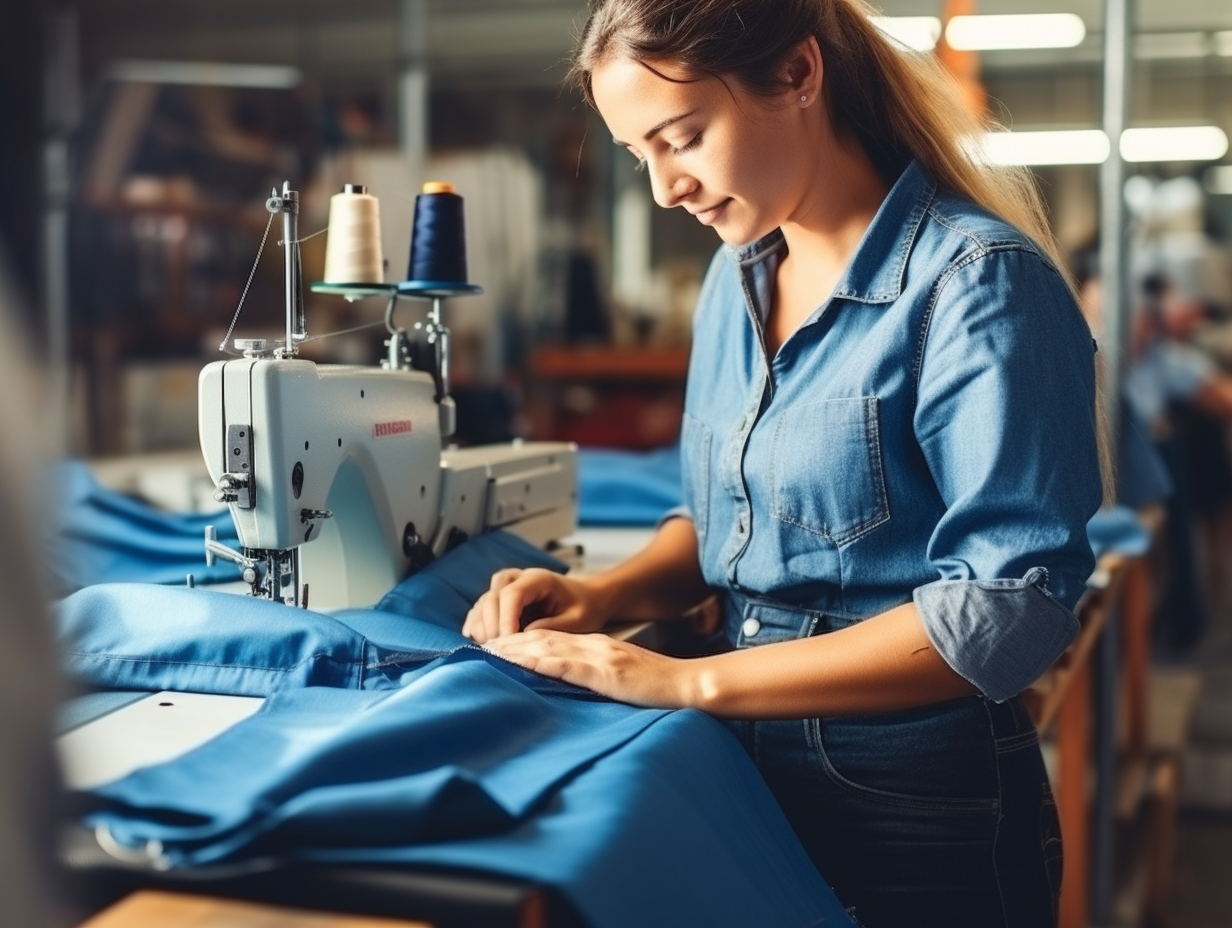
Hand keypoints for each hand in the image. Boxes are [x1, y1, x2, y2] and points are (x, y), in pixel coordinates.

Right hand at [462, 568, 610, 643]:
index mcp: (539, 579)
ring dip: (481, 623)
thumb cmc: (584, 608)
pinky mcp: (502, 599)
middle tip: (495, 649)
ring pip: (484, 600)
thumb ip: (552, 627)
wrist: (587, 598)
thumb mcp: (576, 620)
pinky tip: (473, 637)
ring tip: (485, 647)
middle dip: (491, 622)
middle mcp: (520, 578)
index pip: (513, 593)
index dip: (505, 617)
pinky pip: (483, 607)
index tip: (506, 640)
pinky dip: (477, 621)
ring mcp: (509, 587)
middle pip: (493, 595)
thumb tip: (523, 637)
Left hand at [483, 629, 695, 708]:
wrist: (689, 683)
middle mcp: (594, 645)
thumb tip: (570, 686)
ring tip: (491, 653)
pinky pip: (569, 665)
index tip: (497, 646)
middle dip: (511, 642)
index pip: (551, 638)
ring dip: (518, 650)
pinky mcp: (607, 672)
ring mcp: (600, 656)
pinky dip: (542, 663)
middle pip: (543, 638)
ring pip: (549, 647)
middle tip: (482, 646)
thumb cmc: (659, 686)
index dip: (522, 640)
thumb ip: (596, 676)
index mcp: (597, 646)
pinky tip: (524, 664)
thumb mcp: (622, 677)